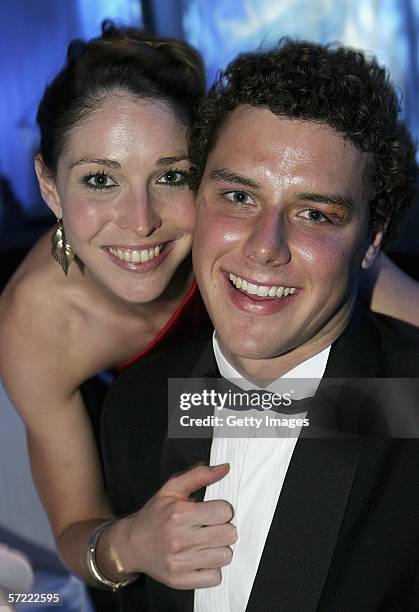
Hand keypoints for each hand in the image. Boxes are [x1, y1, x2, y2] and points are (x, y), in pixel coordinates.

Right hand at [114, 463, 235, 588]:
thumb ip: (199, 475)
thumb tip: (224, 468)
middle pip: (229, 534)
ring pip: (225, 556)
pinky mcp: (180, 581)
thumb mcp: (172, 488)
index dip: (222, 510)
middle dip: (224, 529)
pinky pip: (216, 577)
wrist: (131, 544)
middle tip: (211, 527)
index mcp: (179, 514)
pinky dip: (212, 568)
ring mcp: (180, 562)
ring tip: (206, 543)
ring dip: (219, 549)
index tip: (213, 511)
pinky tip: (201, 558)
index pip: (224, 511)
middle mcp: (179, 539)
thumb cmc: (155, 515)